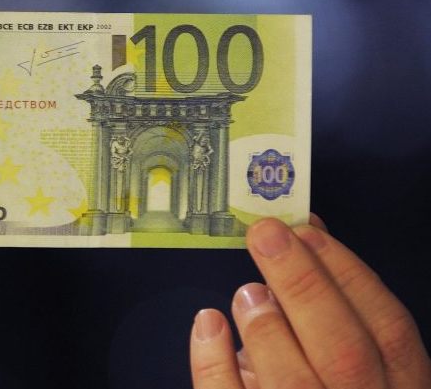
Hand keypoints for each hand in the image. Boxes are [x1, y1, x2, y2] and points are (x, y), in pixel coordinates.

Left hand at [190, 217, 430, 388]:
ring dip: (266, 326)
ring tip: (246, 292)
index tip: (307, 232)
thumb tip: (301, 233)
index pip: (389, 330)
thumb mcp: (340, 351)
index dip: (349, 274)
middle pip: (344, 352)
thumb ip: (330, 304)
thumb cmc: (320, 383)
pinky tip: (208, 322)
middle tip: (265, 236)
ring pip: (295, 384)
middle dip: (303, 284)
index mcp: (398, 388)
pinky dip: (213, 361)